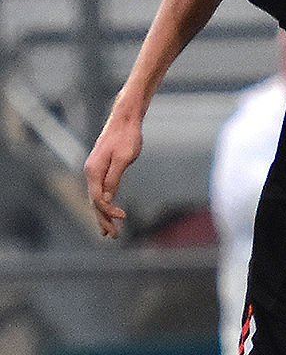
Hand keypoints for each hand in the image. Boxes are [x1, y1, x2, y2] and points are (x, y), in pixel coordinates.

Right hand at [84, 110, 142, 237]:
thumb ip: (114, 178)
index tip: (122, 218)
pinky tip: (108, 211)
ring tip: (108, 232)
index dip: (108, 211)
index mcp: (94, 170)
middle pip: (94, 202)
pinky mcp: (101, 168)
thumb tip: (106, 197)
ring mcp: (94, 170)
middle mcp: (90, 171)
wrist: (125, 118)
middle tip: (112, 236)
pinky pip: (99, 190)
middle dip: (103, 220)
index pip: (97, 198)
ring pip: (96, 198)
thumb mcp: (124, 158)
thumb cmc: (127, 137)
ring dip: (102, 215)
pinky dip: (103, 203)